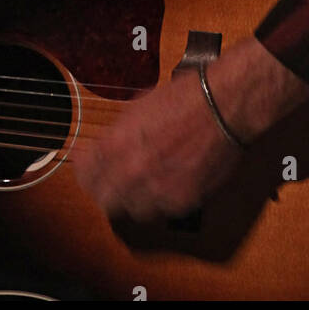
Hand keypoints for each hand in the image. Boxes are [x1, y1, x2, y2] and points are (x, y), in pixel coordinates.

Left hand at [72, 36, 308, 222]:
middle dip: (104, 191)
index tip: (87, 167)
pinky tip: (163, 186)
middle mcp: (132, 173)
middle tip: (109, 182)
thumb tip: (105, 148)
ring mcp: (157, 191)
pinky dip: (160, 202)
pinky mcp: (183, 202)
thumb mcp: (137, 108)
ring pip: (132, 211)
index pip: (85, 175)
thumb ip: (118, 135)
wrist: (223, 105)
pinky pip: (162, 211)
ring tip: (138, 185)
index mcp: (115, 145)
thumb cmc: (183, 98)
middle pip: (104, 200)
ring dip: (132, 199)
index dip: (85, 172)